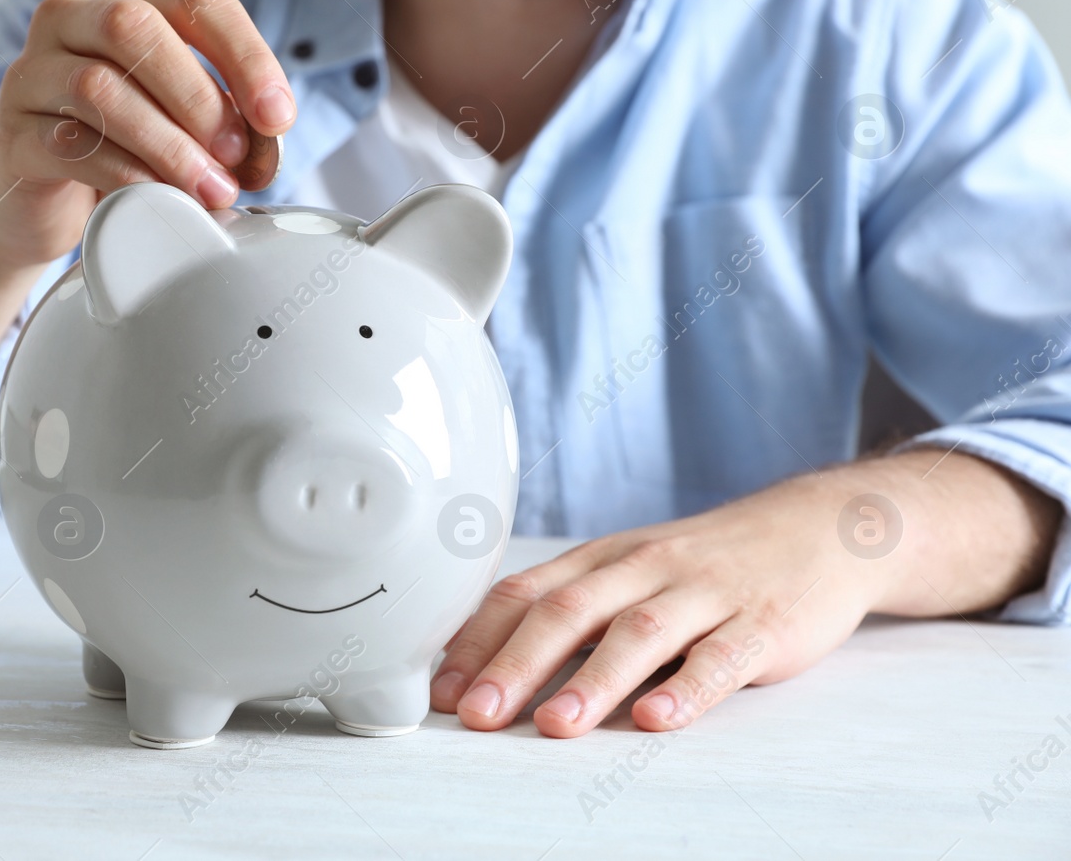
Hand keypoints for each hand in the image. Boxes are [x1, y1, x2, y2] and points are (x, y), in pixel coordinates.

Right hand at [0, 0, 295, 269]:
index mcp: (124, 0)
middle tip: (234, 155)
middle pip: (134, 27)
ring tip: (209, 188)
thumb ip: (222, 114)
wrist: (39, 204)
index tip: (277, 117)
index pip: (195, 0)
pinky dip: (126, 174)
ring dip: (167, 143)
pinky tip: (158, 199)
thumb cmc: (119, 148)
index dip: (245, 55)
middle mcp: (68, 22)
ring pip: (98, 87)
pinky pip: (68, 146)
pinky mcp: (11, 137)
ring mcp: (30, 76)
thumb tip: (266, 139)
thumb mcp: (178, 118)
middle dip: (198, 96)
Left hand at [429, 450, 1058, 736]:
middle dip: (515, 664)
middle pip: (568, 613)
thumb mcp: (627, 568)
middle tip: (476, 714)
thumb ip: (567, 608)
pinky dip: (687, 690)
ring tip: (554, 725)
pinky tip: (657, 720)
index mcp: (602, 559)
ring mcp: (703, 594)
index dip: (478, 640)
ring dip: (592, 681)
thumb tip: (482, 660)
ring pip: (639, 634)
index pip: (524, 593)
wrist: (815, 528)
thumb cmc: (702, 562)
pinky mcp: (761, 624)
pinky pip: (721, 658)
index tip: (439, 687)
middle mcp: (643, 569)